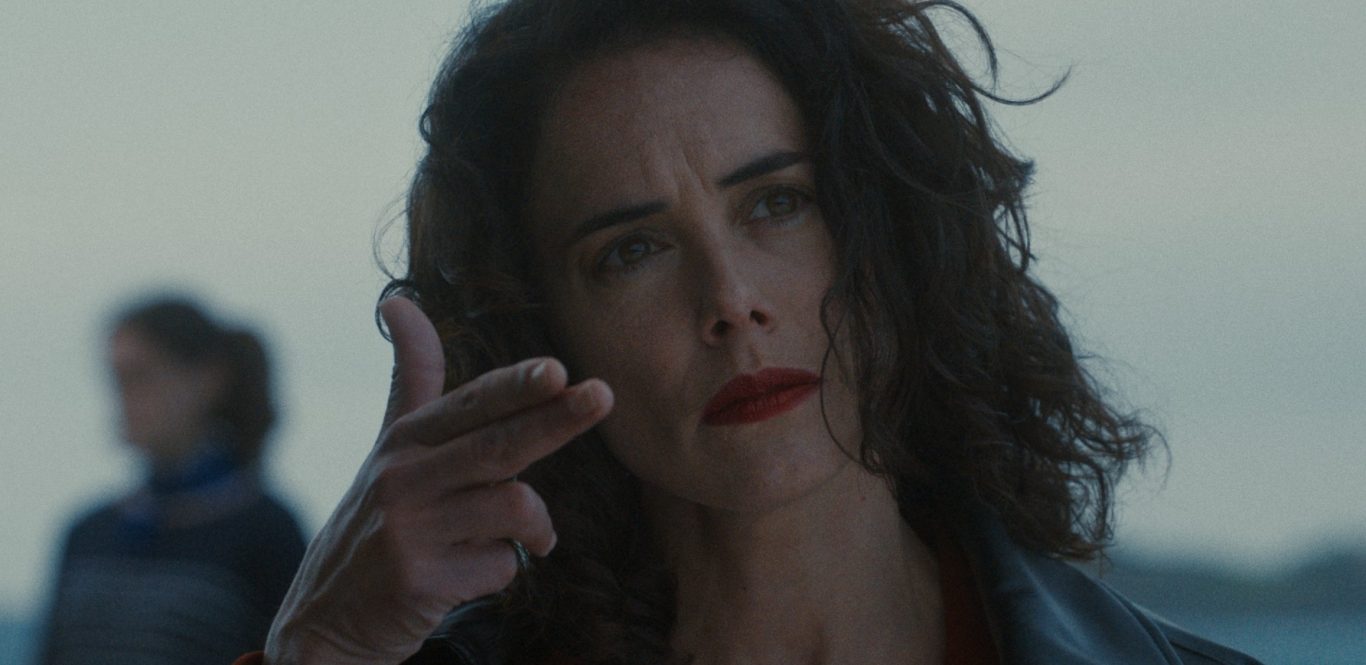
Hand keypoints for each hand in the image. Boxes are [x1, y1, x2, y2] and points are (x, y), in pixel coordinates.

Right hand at [264, 298, 612, 664]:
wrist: (326, 619)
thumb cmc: (378, 523)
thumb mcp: (390, 447)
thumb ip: (412, 378)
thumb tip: (398, 299)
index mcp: (405, 440)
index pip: (470, 403)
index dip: (516, 386)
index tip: (558, 370)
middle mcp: (403, 477)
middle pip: (498, 445)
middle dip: (556, 420)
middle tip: (602, 396)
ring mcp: (409, 530)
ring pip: (512, 507)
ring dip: (537, 527)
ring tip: (534, 537)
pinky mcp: (419, 581)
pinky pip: (501, 567)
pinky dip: (502, 571)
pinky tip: (471, 575)